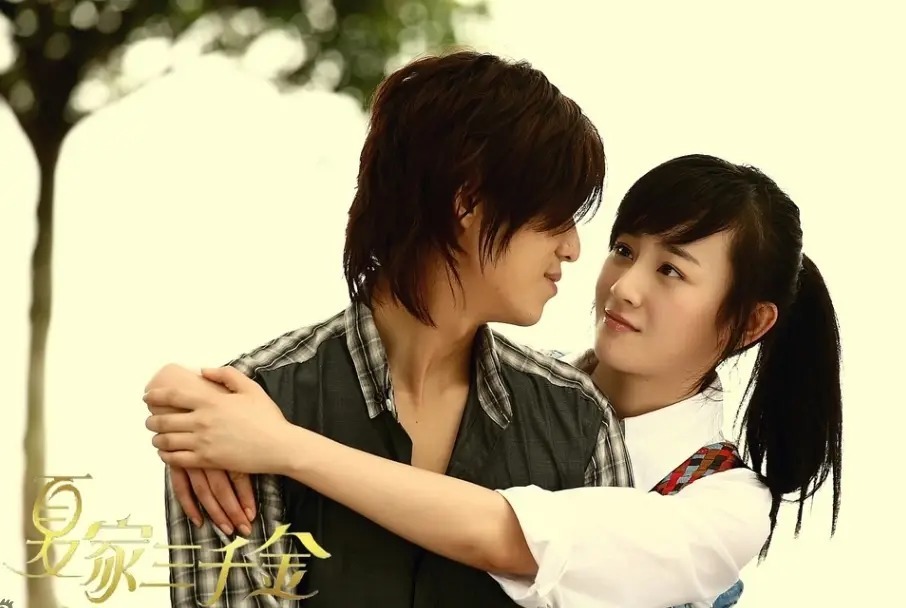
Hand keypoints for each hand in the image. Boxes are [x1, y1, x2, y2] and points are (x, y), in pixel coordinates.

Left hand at [145, 364, 256, 535]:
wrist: (279, 446)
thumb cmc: (267, 417)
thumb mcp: (251, 388)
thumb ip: (226, 375)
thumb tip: (204, 370)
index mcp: (211, 401)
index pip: (173, 396)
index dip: (156, 395)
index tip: (147, 396)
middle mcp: (202, 421)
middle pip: (163, 420)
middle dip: (152, 420)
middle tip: (150, 420)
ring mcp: (203, 443)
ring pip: (166, 441)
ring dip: (157, 439)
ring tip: (157, 437)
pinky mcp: (206, 461)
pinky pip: (176, 460)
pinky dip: (166, 456)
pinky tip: (167, 453)